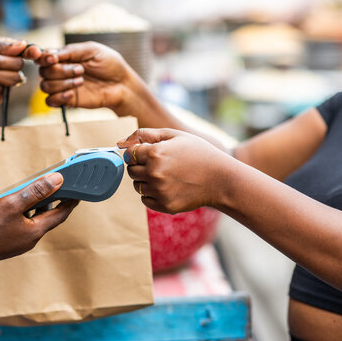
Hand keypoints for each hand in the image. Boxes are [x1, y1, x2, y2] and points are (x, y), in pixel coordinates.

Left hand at [0, 36, 42, 111]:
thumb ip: (0, 44)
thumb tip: (22, 44)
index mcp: (5, 50)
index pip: (24, 49)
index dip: (31, 51)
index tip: (33, 52)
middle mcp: (9, 64)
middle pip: (19, 64)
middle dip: (0, 62)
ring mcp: (6, 80)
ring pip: (14, 78)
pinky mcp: (2, 93)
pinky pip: (4, 89)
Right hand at [0, 173, 77, 263]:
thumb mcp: (12, 203)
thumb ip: (36, 191)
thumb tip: (58, 180)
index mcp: (36, 231)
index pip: (61, 214)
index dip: (70, 201)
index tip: (78, 192)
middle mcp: (30, 239)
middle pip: (48, 218)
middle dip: (54, 202)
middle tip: (59, 187)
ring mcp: (19, 243)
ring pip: (34, 222)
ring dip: (38, 208)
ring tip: (37, 192)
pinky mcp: (9, 244)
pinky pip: (23, 226)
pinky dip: (25, 215)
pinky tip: (16, 207)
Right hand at [36, 41, 138, 112]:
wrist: (121, 84)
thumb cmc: (109, 64)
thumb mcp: (91, 50)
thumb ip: (70, 51)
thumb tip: (49, 54)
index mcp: (63, 56)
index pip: (42, 56)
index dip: (44, 58)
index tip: (54, 59)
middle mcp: (59, 71)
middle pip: (43, 72)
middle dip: (61, 71)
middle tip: (81, 70)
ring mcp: (62, 86)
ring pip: (45, 86)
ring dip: (62, 83)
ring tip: (81, 81)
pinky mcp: (67, 101)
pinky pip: (50, 101)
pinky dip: (58, 97)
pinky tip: (72, 94)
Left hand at [117, 128, 233, 213]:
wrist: (221, 179)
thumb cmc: (198, 153)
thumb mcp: (174, 135)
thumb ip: (145, 134)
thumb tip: (119, 142)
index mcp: (155, 153)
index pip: (129, 154)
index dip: (138, 153)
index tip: (149, 153)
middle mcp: (154, 173)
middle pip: (130, 171)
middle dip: (140, 166)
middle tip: (159, 164)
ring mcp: (159, 191)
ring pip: (137, 186)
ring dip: (145, 181)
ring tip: (166, 175)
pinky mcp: (164, 205)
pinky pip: (145, 200)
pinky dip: (152, 194)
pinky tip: (168, 187)